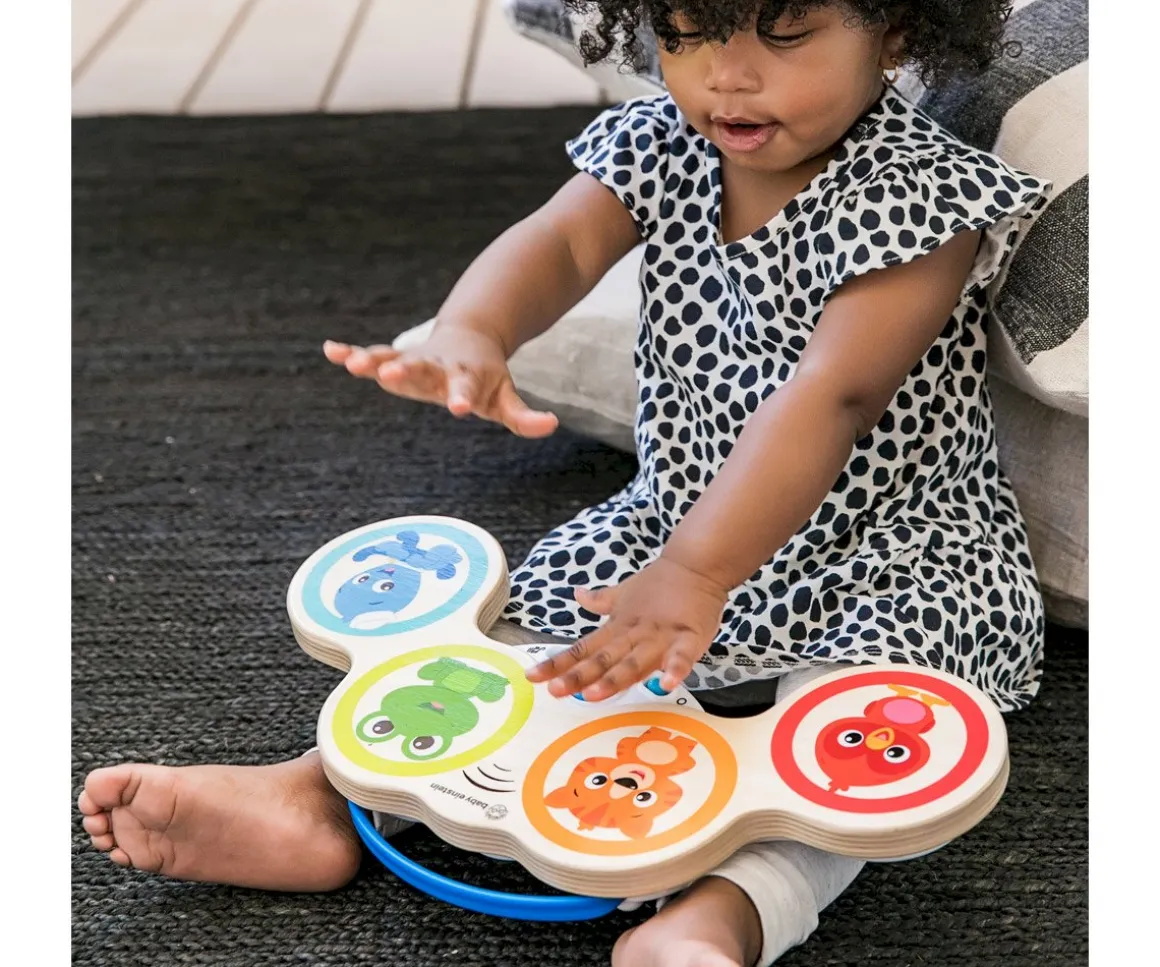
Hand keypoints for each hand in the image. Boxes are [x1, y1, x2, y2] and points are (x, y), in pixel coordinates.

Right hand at [323, 328, 557, 437]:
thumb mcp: (506, 398)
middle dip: (406, 372)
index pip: (466, 389)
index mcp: (466, 377)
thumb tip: (551, 425)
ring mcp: (414, 360)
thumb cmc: (487, 377)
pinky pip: (371, 354)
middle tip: (390, 376)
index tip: (460, 409)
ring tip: (350, 364)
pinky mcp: (396, 358)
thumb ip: (524, 416)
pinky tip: (329, 350)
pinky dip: (350, 352)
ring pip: (391, 358)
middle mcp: (437, 366)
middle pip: (422, 369)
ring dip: (371, 360)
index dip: (463, 398)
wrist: (471, 338)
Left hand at [525, 556, 728, 700]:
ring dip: (614, 678)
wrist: (696, 565)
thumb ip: (601, 600)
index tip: (533, 676)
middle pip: (603, 659)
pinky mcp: (689, 638)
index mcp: (617, 628)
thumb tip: (577, 594)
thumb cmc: (660, 584)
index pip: (583, 649)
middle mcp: (634, 635)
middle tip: (556, 691)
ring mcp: (660, 637)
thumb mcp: (624, 593)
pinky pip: (682, 656)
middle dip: (579, 676)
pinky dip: (675, 669)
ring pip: (634, 662)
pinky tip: (666, 683)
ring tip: (595, 694)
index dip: (558, 663)